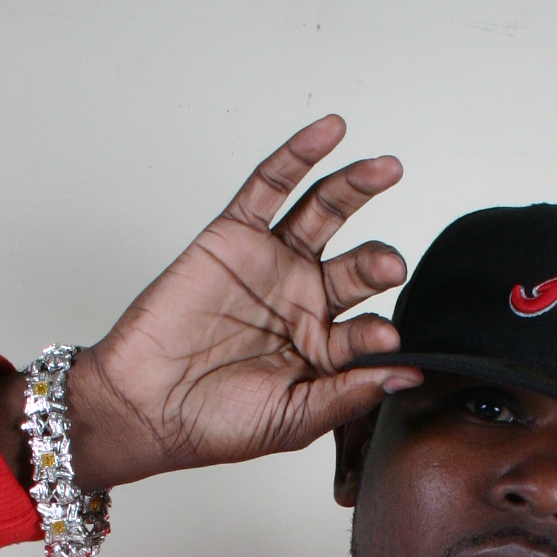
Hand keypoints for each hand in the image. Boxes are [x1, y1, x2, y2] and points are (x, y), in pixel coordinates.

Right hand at [0, 115, 421, 491]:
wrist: (146, 406)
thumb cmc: (216, 423)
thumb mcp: (294, 420)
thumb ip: (349, 394)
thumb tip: (409, 376)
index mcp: (324, 348)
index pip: (368, 329)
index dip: (379, 334)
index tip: (386, 341)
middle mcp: (303, 300)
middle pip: (357, 266)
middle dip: (377, 263)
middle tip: (389, 266)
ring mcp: (272, 263)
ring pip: (324, 214)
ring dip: (356, 188)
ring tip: (387, 169)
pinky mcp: (236, 236)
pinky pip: (271, 185)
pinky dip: (298, 156)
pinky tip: (331, 132)